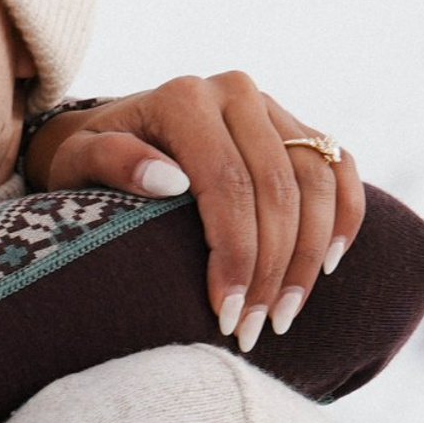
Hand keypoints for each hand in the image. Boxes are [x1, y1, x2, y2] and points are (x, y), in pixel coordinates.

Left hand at [24, 73, 366, 353]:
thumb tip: (168, 180)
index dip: (234, 254)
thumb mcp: (77, 162)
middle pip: (277, 188)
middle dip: (271, 269)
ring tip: (284, 315)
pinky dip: (345, 216)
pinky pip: (339, 167)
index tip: (224, 315)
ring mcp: (272, 107)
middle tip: (254, 330)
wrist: (114, 134)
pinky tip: (328, 266)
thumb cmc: (89, 160)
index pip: (227, 185)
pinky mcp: (296, 126)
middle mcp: (235, 91)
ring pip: (317, 182)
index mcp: (184, 98)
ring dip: (308, 257)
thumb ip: (111, 161)